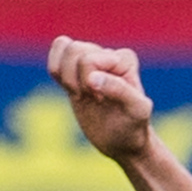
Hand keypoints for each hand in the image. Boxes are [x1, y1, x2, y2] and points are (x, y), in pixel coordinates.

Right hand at [46, 36, 155, 163]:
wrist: (123, 142)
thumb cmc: (134, 126)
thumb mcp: (135, 110)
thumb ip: (119, 90)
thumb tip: (92, 77)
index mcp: (124, 59)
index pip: (89, 60)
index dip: (88, 83)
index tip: (102, 101)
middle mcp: (108, 54)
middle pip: (74, 50)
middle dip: (76, 79)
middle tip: (92, 98)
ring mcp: (91, 61)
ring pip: (63, 48)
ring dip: (67, 78)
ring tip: (83, 95)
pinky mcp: (75, 72)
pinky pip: (56, 56)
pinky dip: (56, 71)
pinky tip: (72, 92)